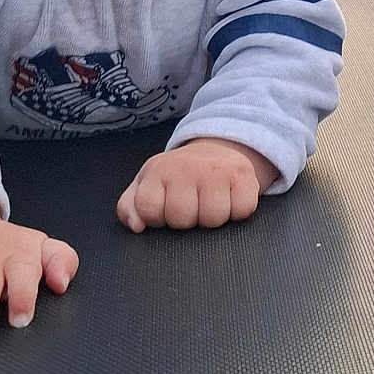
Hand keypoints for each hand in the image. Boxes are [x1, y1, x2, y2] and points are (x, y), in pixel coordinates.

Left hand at [116, 138, 278, 232]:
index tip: (164, 211)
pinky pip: (242, 211)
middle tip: (191, 206)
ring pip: (213, 219)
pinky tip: (229, 199)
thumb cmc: (177, 177)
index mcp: (158, 171)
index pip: (148, 209)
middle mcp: (186, 167)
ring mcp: (216, 170)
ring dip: (212, 219)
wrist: (215, 148)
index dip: (157, 218)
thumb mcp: (147, 185)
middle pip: (182, 218)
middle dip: (186, 221)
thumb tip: (136, 225)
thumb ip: (130, 206)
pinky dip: (238, 211)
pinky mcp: (243, 175)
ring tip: (209, 203)